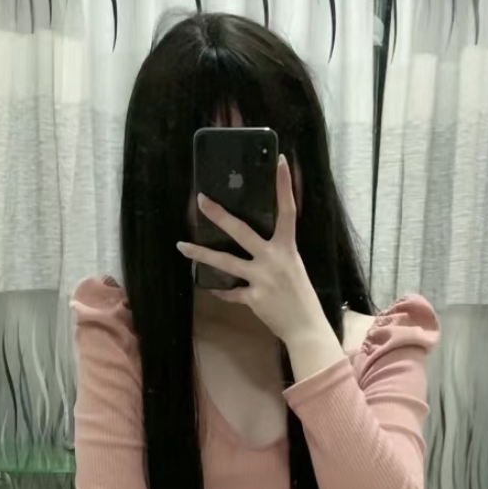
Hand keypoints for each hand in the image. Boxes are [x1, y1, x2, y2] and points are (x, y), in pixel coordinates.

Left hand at [177, 156, 327, 347]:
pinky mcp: (253, 298)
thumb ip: (276, 252)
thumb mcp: (293, 266)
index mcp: (287, 247)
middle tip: (201, 200)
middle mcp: (273, 258)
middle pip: (242, 231)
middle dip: (219, 215)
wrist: (305, 327)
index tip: (280, 161)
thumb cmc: (300, 295)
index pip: (287, 210)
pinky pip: (231, 292)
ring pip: (226, 262)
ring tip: (182, 247)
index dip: (284, 185)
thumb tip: (257, 243)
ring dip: (202, 254)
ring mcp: (262, 278)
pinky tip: (211, 288)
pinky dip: (222, 291)